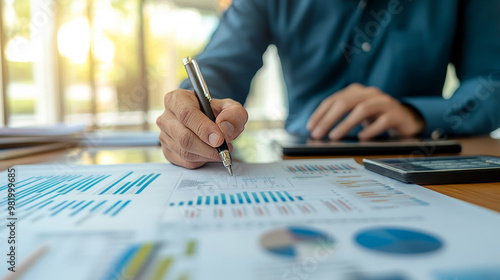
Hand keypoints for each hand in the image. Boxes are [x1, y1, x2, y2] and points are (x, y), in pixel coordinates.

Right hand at [156, 89, 247, 168]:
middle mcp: (166, 117)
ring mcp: (164, 136)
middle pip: (184, 137)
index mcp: (177, 99)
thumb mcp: (230, 107)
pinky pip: (185, 161)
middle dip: (207, 147)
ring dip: (207, 155)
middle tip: (225, 149)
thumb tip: (225, 129)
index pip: (186, 114)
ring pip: (185, 152)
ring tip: (221, 150)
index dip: (203, 128)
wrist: (209, 121)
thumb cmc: (217, 112)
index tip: (219, 138)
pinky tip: (210, 153)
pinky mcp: (167, 151)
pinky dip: (202, 161)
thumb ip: (233, 114)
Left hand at [307, 83, 424, 139]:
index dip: (320, 114)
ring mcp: (384, 102)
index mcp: (357, 92)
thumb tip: (317, 131)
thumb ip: (340, 117)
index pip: (334, 100)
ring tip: (334, 137)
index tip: (310, 127)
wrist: (405, 119)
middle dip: (328, 119)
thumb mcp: (356, 114)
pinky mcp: (396, 114)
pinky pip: (383, 121)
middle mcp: (370, 94)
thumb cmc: (375, 117)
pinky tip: (362, 138)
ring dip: (346, 124)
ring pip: (362, 110)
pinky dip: (371, 130)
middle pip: (345, 103)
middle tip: (317, 134)